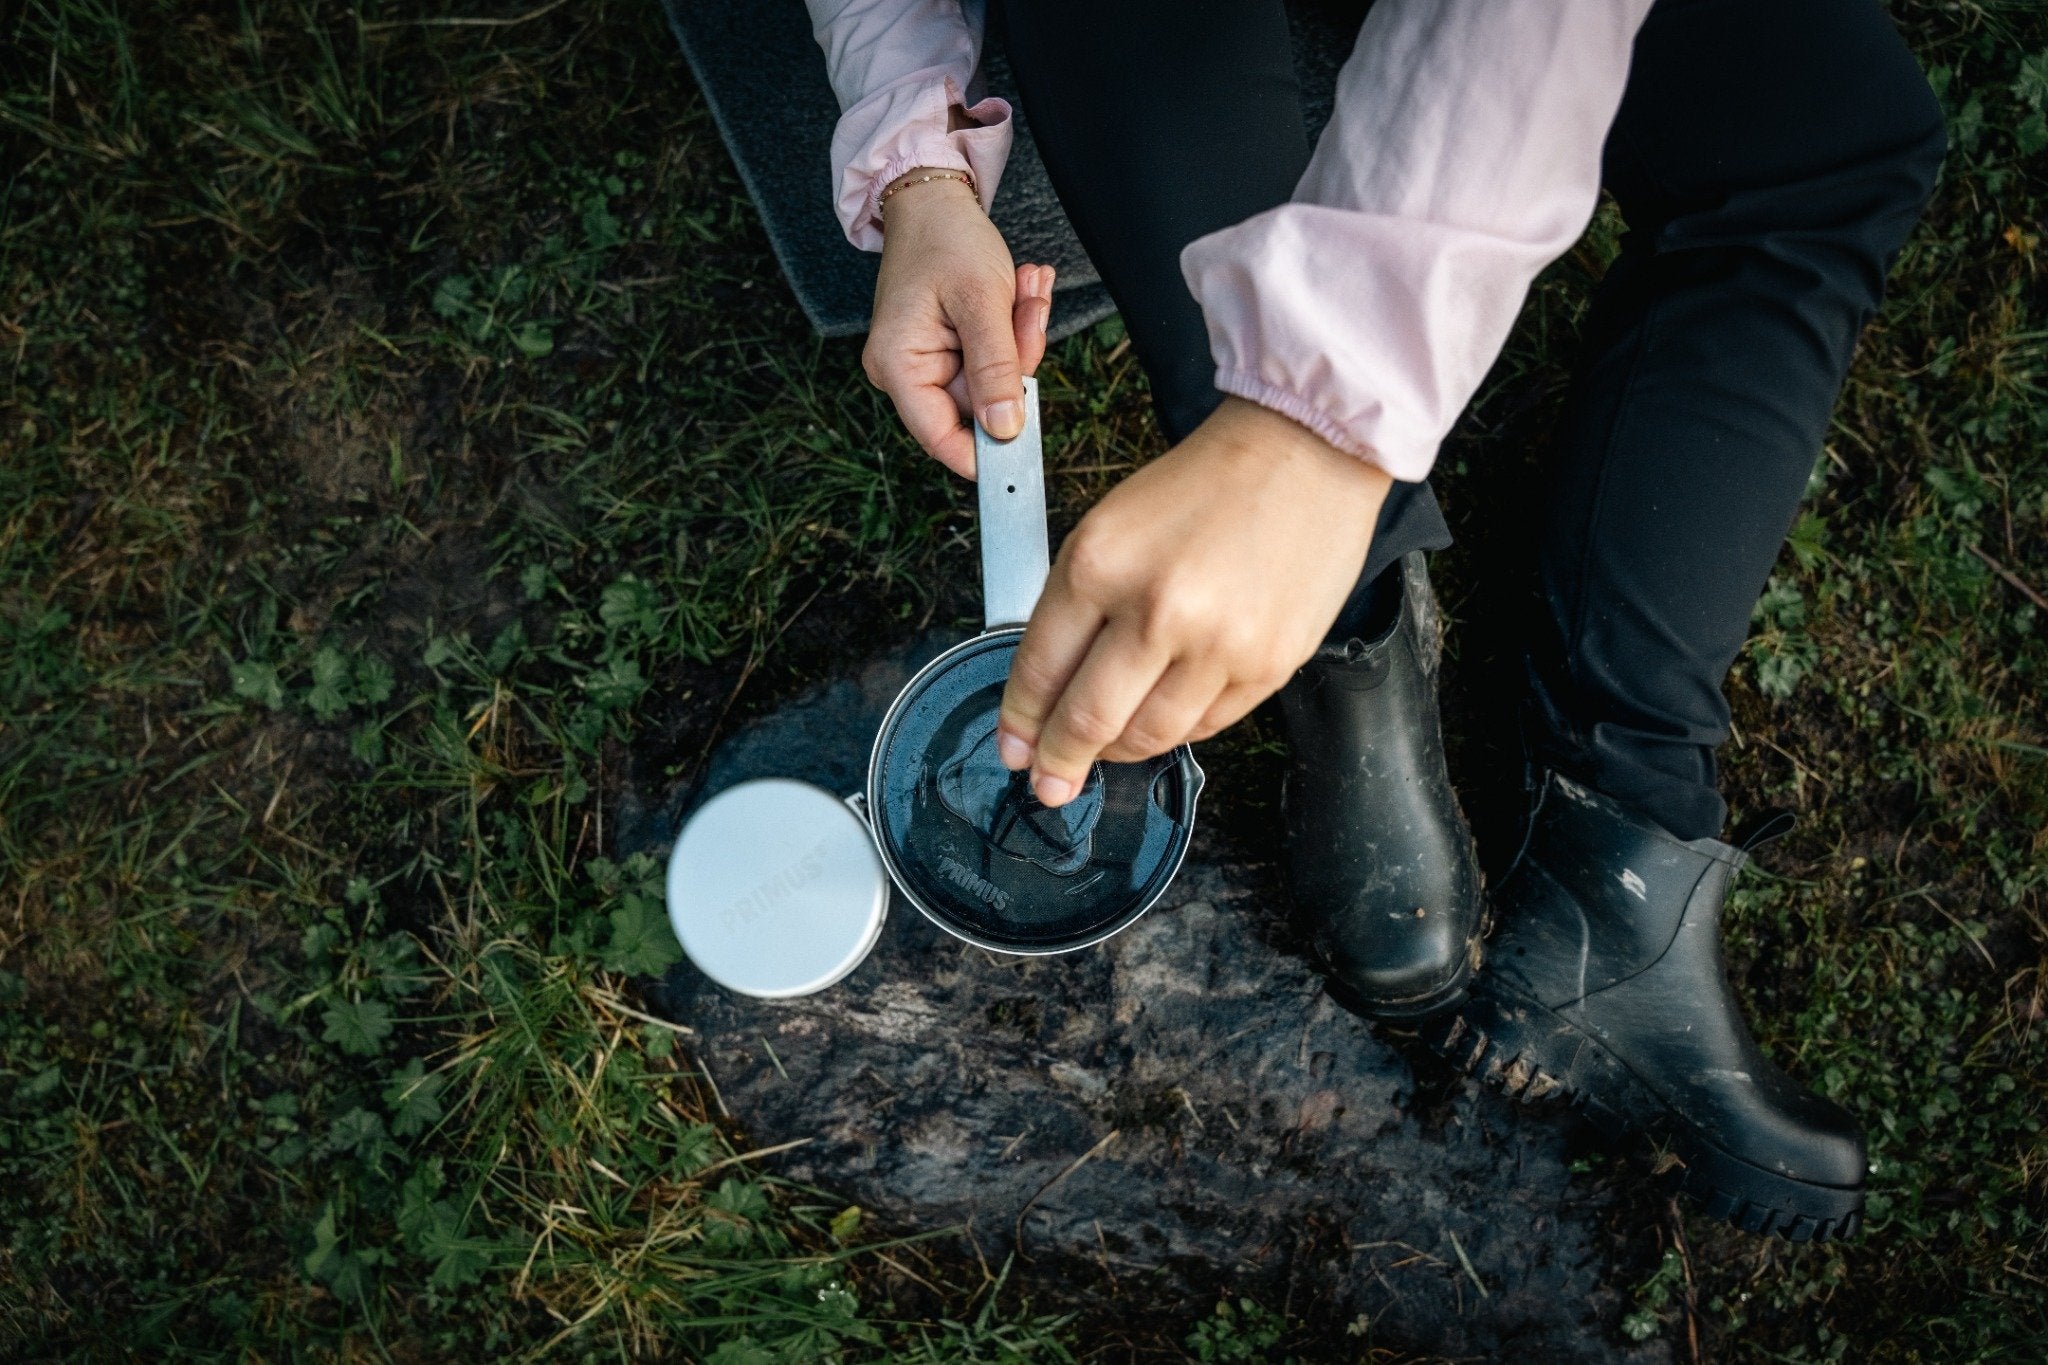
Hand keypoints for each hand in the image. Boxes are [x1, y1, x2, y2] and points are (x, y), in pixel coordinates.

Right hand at [865, 171, 1053, 477]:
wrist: (935, 202)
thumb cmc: (946, 239)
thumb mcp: (980, 301)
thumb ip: (996, 369)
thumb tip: (1005, 430)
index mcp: (899, 366)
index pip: (940, 438)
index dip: (985, 454)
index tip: (1027, 449)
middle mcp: (906, 373)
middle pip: (978, 407)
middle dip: (1017, 363)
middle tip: (1029, 311)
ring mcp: (929, 364)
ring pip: (996, 383)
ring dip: (1021, 339)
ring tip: (1025, 290)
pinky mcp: (950, 352)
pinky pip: (995, 361)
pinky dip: (1015, 330)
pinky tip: (1019, 292)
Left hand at [996, 397, 1393, 805]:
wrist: (1304, 457)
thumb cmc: (1205, 485)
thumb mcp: (1111, 526)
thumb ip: (1075, 605)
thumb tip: (1049, 685)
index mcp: (1100, 565)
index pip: (1041, 669)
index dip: (1022, 721)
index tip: (1016, 748)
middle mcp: (1158, 610)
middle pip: (1089, 720)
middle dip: (1059, 762)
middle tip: (1049, 784)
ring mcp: (1218, 645)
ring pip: (1149, 736)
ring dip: (1118, 752)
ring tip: (1105, 752)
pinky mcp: (1267, 666)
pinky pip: (1206, 727)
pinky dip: (1177, 730)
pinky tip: (1162, 719)